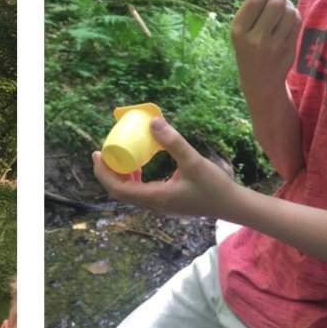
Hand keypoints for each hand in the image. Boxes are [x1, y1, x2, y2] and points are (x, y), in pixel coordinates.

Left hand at [92, 117, 239, 220]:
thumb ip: (173, 142)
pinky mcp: (165, 202)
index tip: (97, 155)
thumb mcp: (193, 161)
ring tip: (117, 156)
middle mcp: (153, 204)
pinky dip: (133, 178)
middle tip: (102, 152)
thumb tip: (152, 122)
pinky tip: (138, 165)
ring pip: (130, 193)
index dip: (103, 173)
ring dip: (120, 176)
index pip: (118, 189)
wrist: (230, 205)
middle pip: (119, 192)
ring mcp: (159, 205)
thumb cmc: (213, 186)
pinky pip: (141, 191)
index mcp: (155, 197)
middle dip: (107, 173)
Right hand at [231, 0, 299, 98]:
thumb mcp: (241, 32)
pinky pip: (296, 21)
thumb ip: (252, 7)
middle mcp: (255, 39)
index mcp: (239, 31)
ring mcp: (273, 46)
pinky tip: (287, 19)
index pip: (255, 0)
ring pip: (288, 11)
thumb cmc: (249, 50)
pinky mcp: (287, 49)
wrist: (259, 83)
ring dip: (287, 3)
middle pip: (275, 3)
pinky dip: (294, 15)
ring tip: (281, 8)